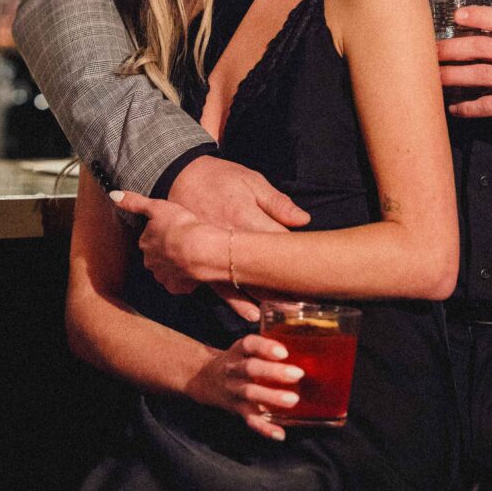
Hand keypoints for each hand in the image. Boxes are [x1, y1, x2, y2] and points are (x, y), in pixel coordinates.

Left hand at [110, 190, 223, 294]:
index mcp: (145, 243)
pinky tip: (193, 269)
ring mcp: (163, 276)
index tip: (171, 230)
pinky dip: (185, 278)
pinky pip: (179, 283)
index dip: (161, 234)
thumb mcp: (157, 207)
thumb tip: (114, 196)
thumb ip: (135, 202)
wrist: (199, 250)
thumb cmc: (179, 226)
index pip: (149, 239)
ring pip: (167, 270)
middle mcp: (150, 262)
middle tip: (182, 242)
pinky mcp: (177, 287)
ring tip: (189, 255)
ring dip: (175, 265)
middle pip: (156, 256)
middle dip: (166, 251)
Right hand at [168, 156, 310, 319]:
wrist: (177, 178)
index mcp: (244, 219)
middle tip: (305, 301)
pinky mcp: (199, 262)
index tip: (314, 268)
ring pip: (240, 285)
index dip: (296, 256)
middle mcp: (227, 242)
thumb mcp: (250, 180)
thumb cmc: (218, 177)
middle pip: (259, 270)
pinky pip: (217, 287)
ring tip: (284, 313)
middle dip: (282, 285)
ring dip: (261, 300)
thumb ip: (277, 202)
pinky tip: (252, 313)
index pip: (277, 244)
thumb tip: (303, 220)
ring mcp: (211, 255)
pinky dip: (236, 302)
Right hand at [191, 333, 303, 440]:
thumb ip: (266, 348)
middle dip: (273, 372)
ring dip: (271, 397)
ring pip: (250, 393)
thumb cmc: (237, 360)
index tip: (284, 352)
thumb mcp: (245, 349)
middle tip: (297, 374)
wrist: (205, 378)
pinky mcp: (236, 409)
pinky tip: (279, 433)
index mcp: (238, 351)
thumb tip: (304, 344)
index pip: (249, 344)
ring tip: (293, 400)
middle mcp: (233, 369)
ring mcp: (233, 390)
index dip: (265, 347)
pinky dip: (264, 428)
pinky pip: (249, 419)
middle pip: (250, 369)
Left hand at [437, 5, 491, 140]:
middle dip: (453, 48)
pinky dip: (467, 107)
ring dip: (453, 76)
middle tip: (431, 52)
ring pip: (481, 74)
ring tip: (434, 78)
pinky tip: (453, 108)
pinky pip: (488, 104)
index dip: (479, 15)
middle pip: (484, 46)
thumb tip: (458, 40)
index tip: (456, 15)